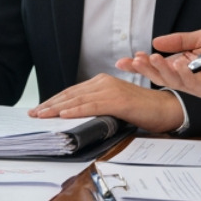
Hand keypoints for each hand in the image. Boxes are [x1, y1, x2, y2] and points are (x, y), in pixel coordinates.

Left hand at [27, 74, 184, 133]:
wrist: (166, 109)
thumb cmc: (141, 110)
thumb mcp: (114, 107)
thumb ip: (97, 108)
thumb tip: (76, 117)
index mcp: (101, 82)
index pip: (72, 92)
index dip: (54, 101)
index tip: (39, 109)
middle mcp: (103, 82)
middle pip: (71, 94)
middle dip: (50, 104)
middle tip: (34, 113)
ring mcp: (110, 89)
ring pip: (78, 99)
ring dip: (57, 108)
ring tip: (42, 114)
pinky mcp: (118, 100)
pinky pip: (93, 105)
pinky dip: (77, 110)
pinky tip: (64, 115)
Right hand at [117, 29, 200, 111]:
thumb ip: (180, 41)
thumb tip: (156, 42)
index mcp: (184, 64)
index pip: (158, 65)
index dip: (141, 64)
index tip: (124, 60)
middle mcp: (189, 77)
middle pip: (161, 76)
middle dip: (145, 69)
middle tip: (132, 61)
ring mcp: (199, 87)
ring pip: (174, 82)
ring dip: (161, 71)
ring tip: (151, 58)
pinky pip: (194, 85)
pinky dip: (184, 75)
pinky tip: (178, 64)